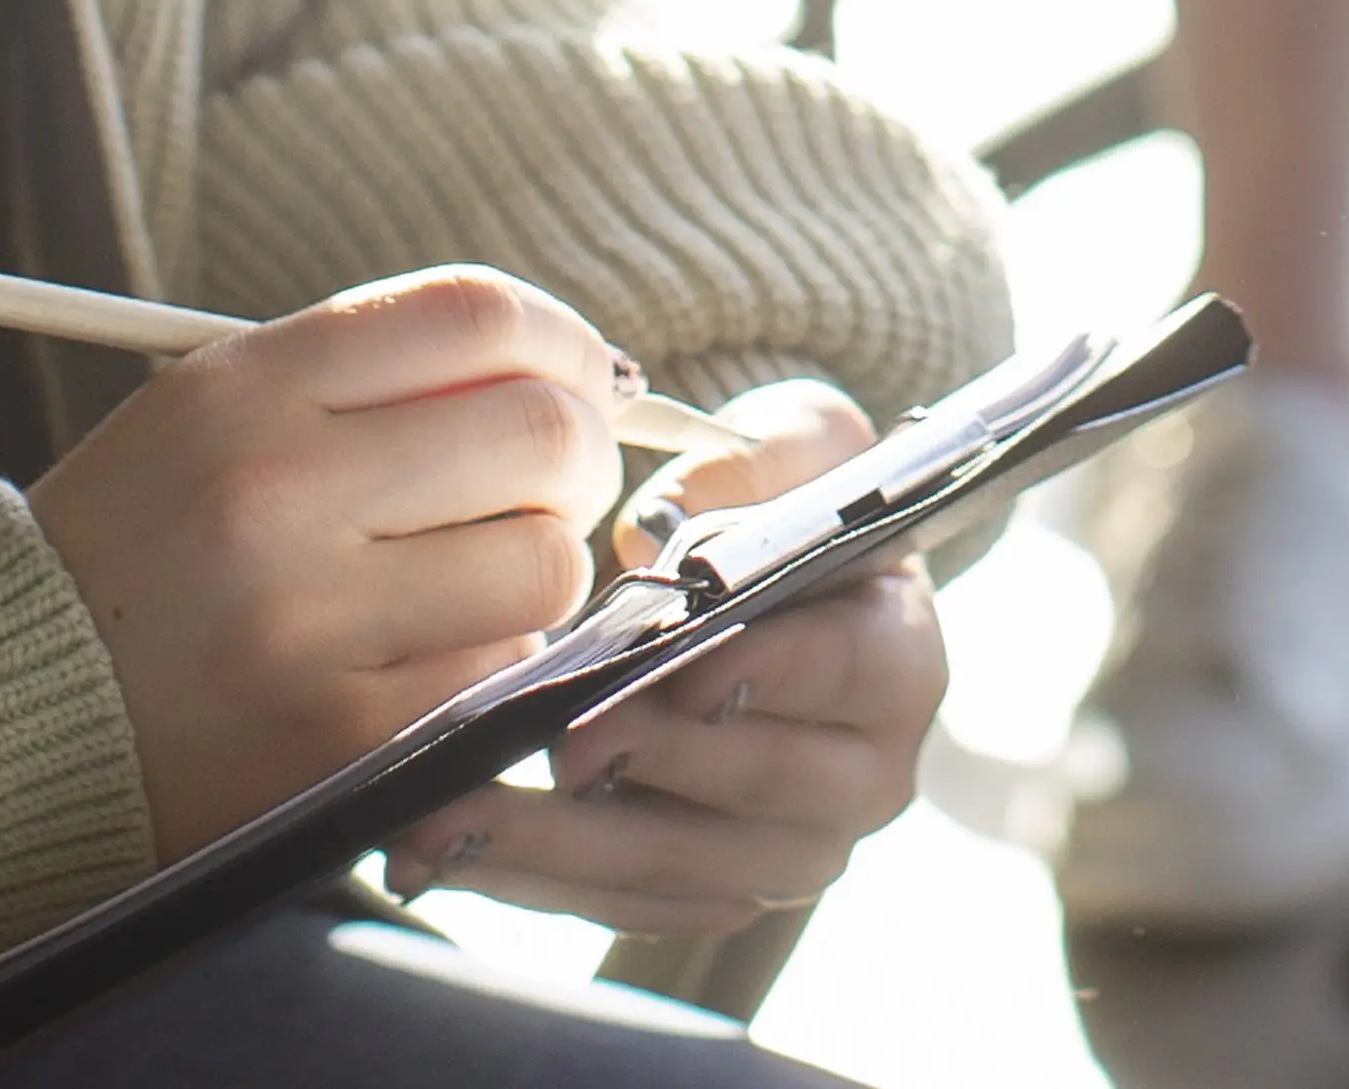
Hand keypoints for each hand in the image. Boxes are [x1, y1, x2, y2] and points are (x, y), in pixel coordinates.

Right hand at [38, 270, 634, 859]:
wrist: (7, 717)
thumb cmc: (136, 551)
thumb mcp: (210, 412)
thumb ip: (368, 375)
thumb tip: (568, 369)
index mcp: (246, 391)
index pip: (475, 316)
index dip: (561, 340)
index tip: (575, 375)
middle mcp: (278, 494)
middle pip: (539, 433)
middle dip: (578, 454)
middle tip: (552, 482)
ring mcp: (312, 625)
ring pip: (544, 564)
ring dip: (540, 564)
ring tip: (480, 572)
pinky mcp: (340, 741)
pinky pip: (498, 674)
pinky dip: (493, 658)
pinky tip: (432, 652)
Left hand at [382, 382, 944, 940]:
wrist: (778, 587)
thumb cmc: (790, 505)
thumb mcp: (799, 445)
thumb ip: (755, 463)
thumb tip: (669, 523)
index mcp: (901, 661)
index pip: (851, 672)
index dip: (773, 671)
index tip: (688, 670)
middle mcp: (867, 775)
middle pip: (763, 784)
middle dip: (654, 761)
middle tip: (561, 741)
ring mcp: (794, 848)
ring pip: (682, 865)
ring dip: (562, 847)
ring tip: (455, 816)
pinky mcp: (717, 891)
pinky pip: (625, 903)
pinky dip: (535, 884)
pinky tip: (448, 850)